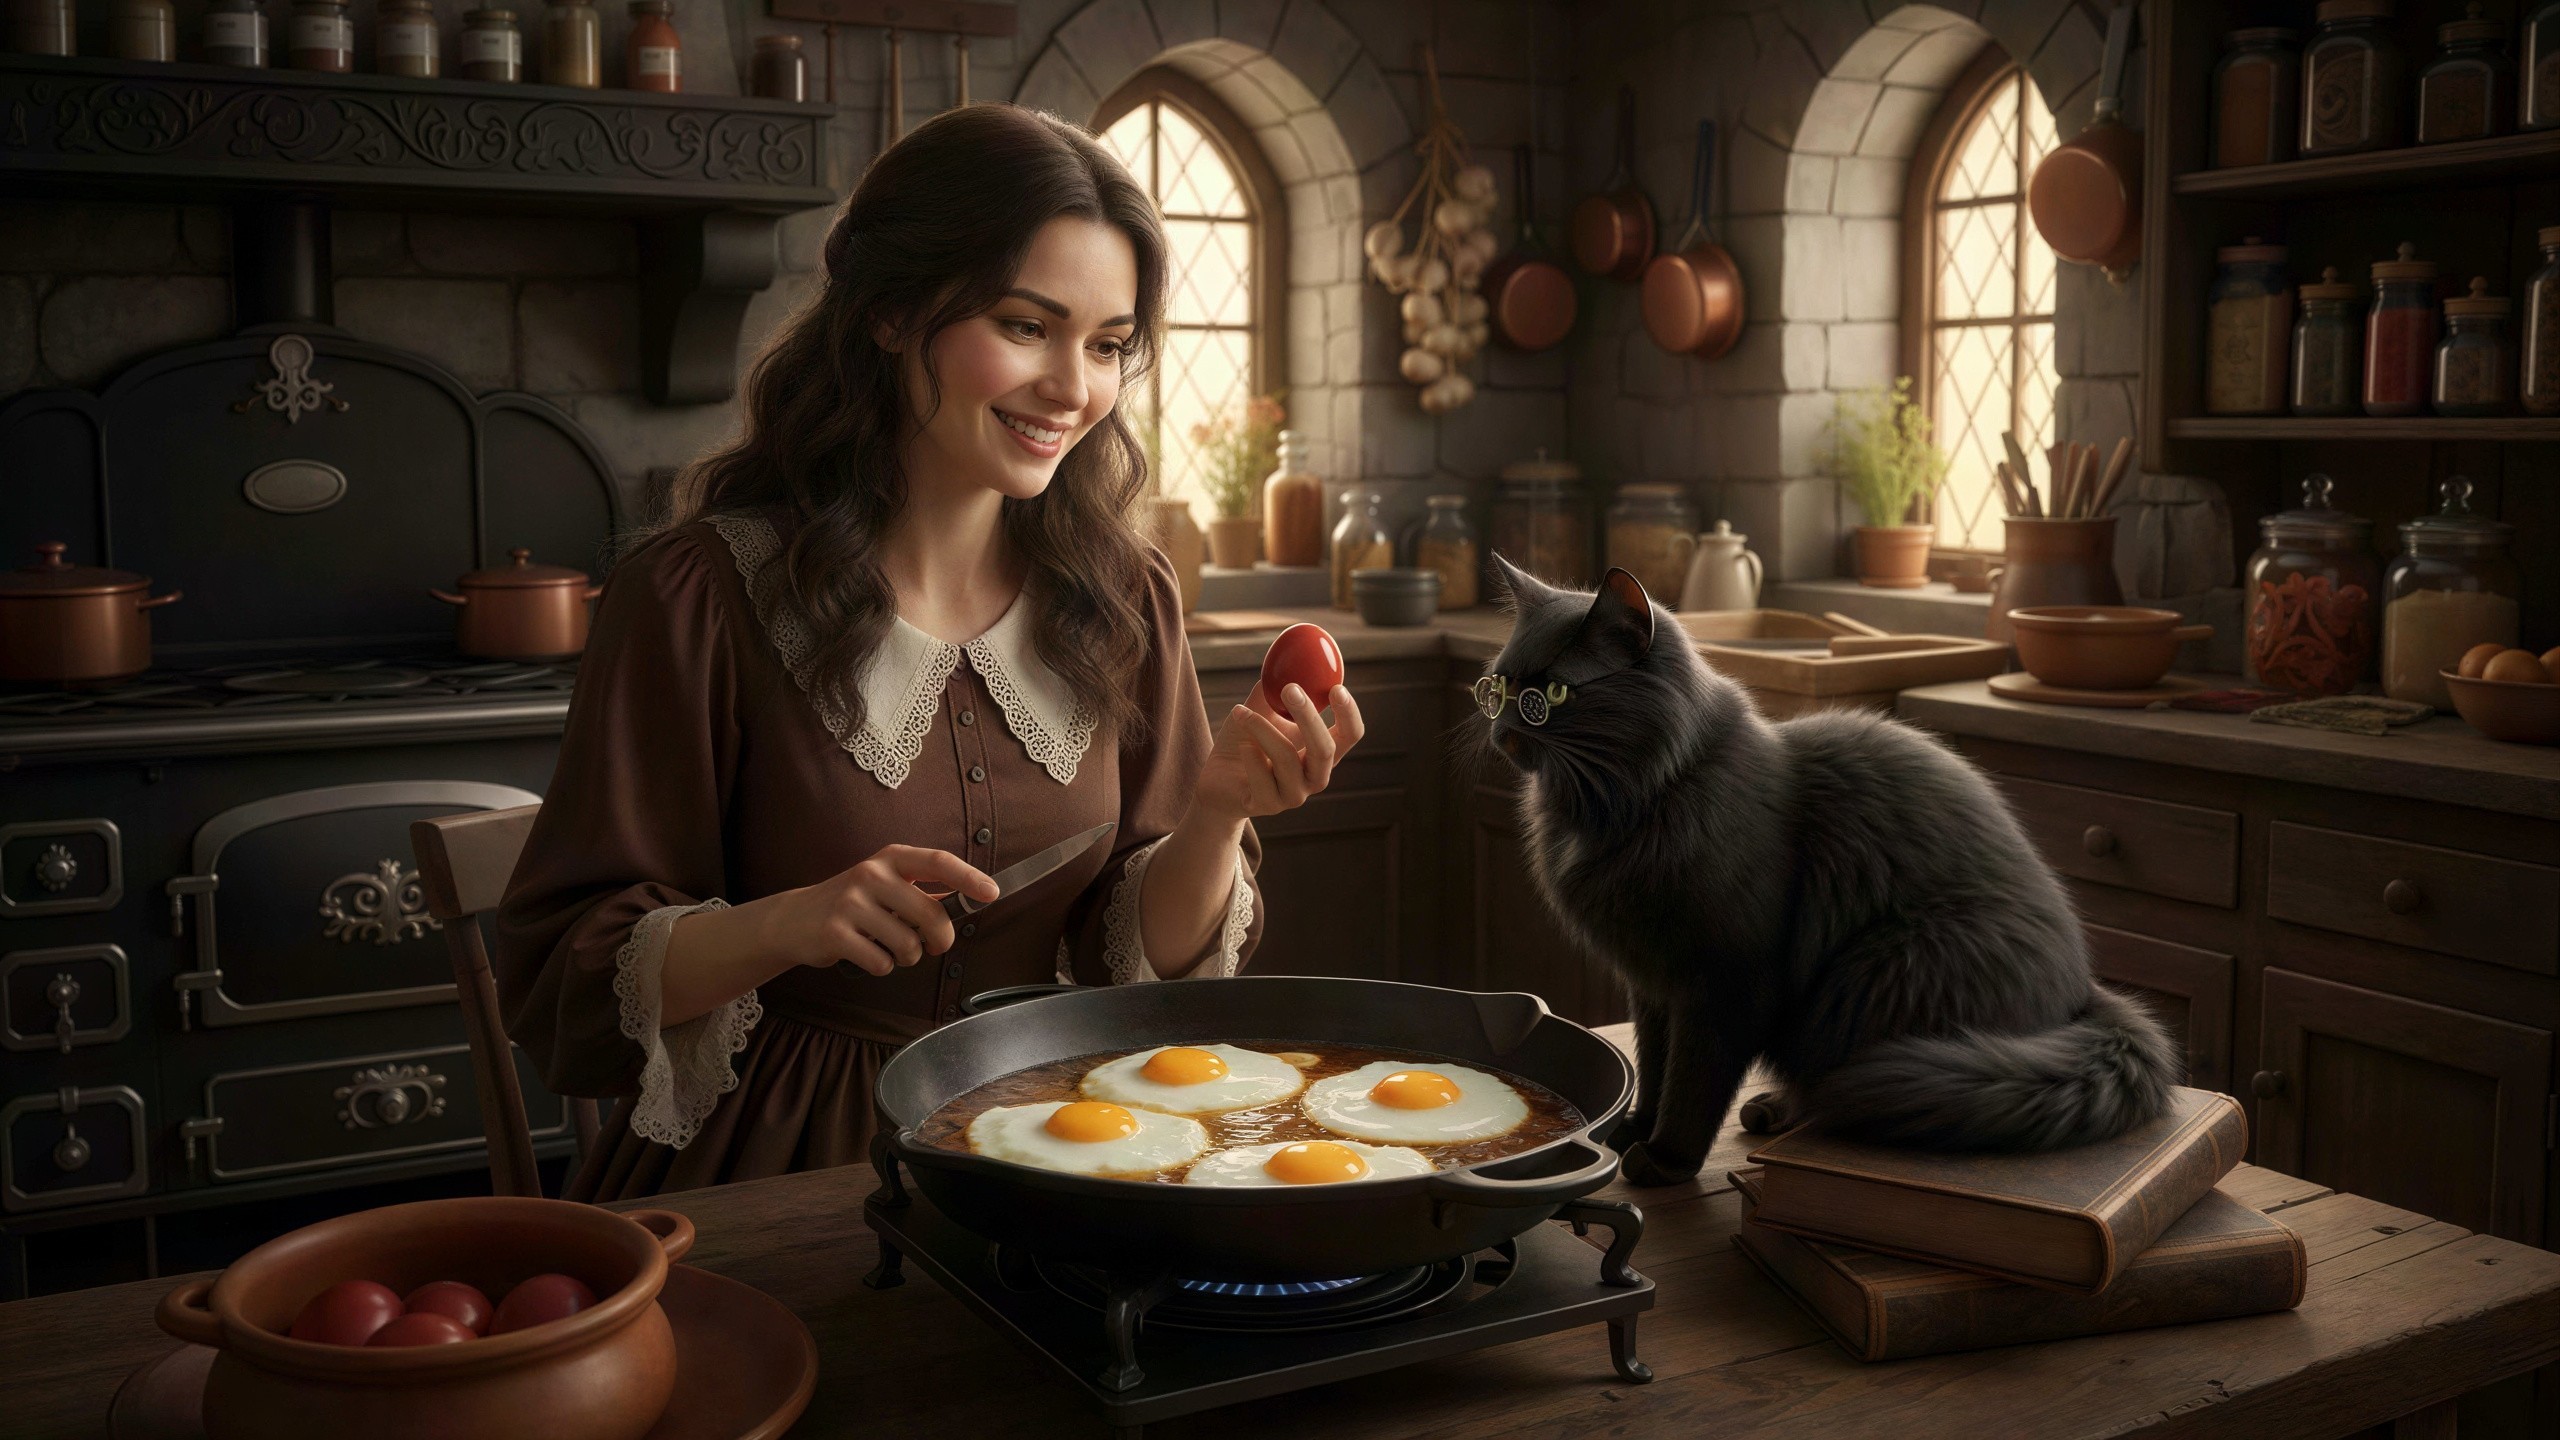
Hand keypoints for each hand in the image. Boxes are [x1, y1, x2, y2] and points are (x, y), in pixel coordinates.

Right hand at [765, 845, 1000, 975]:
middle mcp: (871, 875)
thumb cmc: (854, 903)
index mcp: (890, 859)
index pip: (938, 862)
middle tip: (935, 946)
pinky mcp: (835, 934)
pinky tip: (867, 954)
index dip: (968, 877)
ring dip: (907, 957)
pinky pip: (882, 963)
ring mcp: (851, 903)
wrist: (794, 919)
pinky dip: (882, 966)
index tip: (992, 893)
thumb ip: (922, 891)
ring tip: (889, 947)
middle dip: (940, 940)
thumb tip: (971, 900)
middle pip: (930, 915)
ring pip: (908, 946)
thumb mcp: (885, 884)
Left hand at [1192, 682, 1365, 823]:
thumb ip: (1275, 686)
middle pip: (1324, 749)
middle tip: (1289, 688)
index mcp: (1322, 752)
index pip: (1350, 735)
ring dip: (1262, 729)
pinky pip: (1262, 778)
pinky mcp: (1267, 806)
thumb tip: (1287, 652)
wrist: (1217, 782)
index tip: (1335, 687)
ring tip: (1239, 712)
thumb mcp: (1260, 710)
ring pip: (1287, 759)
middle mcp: (1314, 777)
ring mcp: (1292, 795)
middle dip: (1308, 716)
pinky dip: (1250, 756)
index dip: (1349, 713)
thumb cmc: (1244, 742)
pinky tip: (1240, 746)